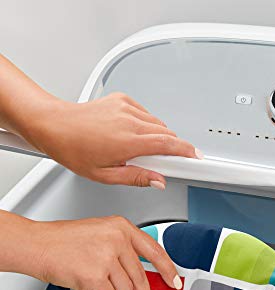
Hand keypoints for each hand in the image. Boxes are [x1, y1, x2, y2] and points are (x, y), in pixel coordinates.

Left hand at [24, 92, 202, 188]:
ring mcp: (126, 107)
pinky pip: (146, 114)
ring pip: (158, 124)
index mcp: (127, 141)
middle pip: (167, 134)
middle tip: (163, 162)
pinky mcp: (123, 99)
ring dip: (158, 137)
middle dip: (172, 148)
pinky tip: (133, 134)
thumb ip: (136, 178)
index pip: (168, 145)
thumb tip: (158, 181)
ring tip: (141, 149)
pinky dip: (147, 124)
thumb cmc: (73, 149)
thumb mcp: (105, 175)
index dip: (187, 152)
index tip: (198, 158)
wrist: (54, 125)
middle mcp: (129, 121)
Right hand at [31, 215, 180, 289]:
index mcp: (121, 227)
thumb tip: (140, 269)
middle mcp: (117, 240)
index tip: (174, 281)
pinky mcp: (95, 276)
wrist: (38, 244)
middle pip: (141, 276)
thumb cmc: (64, 239)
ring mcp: (106, 258)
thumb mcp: (101, 231)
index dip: (168, 269)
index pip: (155, 251)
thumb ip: (123, 246)